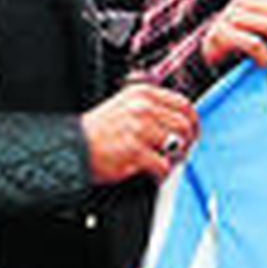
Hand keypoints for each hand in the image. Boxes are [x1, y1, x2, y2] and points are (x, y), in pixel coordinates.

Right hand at [81, 82, 199, 184]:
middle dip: (187, 141)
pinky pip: (163, 165)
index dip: (193, 120)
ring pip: (178, 144)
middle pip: (184, 124)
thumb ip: (151, 107)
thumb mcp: (125, 105)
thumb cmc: (97, 131)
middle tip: (181, 151)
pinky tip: (154, 173)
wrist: (72, 146)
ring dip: (175, 157)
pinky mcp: (135, 151)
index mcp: (143, 94)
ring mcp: (140, 129)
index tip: (193, 132)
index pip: (183, 103)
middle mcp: (144, 108)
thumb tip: (178, 120)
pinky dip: (162, 173)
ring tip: (165, 162)